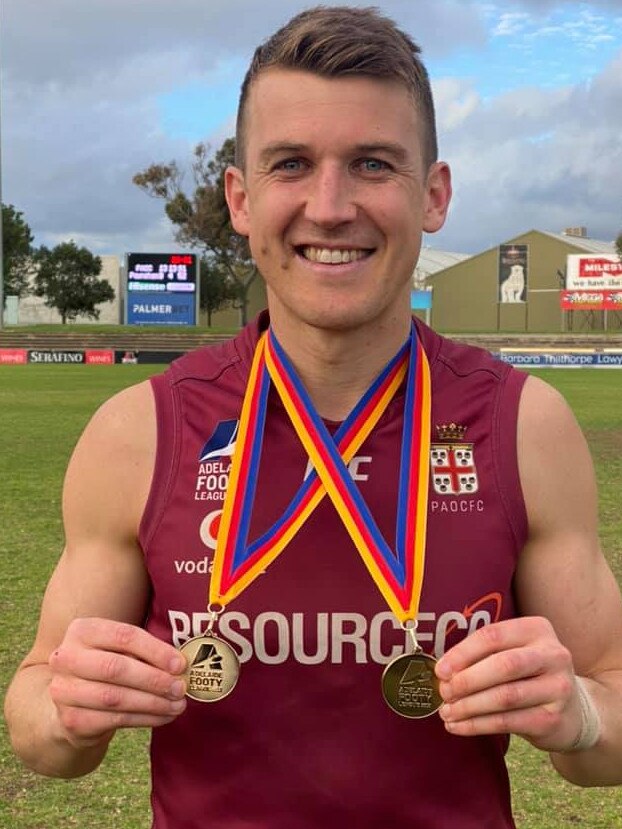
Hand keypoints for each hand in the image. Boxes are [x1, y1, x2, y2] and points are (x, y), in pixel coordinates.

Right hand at [48, 618, 187, 748]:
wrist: (71, 701)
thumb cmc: (105, 666)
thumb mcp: (118, 649)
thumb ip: (143, 651)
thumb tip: (180, 665)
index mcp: (82, 630)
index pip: (124, 636)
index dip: (156, 651)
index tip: (180, 664)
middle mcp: (66, 658)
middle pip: (116, 668)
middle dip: (154, 679)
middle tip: (180, 688)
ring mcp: (64, 691)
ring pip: (115, 697)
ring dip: (153, 703)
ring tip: (178, 705)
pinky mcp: (70, 720)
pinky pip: (114, 720)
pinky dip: (145, 719)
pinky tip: (164, 716)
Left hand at [435, 616, 583, 751]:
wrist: (571, 710)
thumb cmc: (528, 675)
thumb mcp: (513, 653)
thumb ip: (483, 655)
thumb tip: (443, 671)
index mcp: (537, 629)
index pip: (493, 636)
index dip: (463, 653)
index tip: (441, 669)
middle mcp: (553, 655)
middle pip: (503, 665)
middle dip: (467, 680)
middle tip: (444, 692)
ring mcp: (558, 687)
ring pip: (505, 696)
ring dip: (469, 706)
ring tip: (447, 712)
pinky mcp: (553, 718)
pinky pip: (508, 722)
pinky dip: (478, 725)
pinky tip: (459, 726)